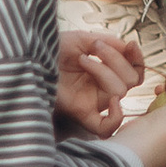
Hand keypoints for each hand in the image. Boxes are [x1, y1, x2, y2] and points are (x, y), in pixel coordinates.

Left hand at [56, 25, 145, 139]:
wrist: (28, 57)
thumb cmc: (50, 50)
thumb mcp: (81, 39)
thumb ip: (108, 43)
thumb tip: (128, 47)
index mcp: (104, 71)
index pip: (134, 71)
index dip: (137, 59)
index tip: (129, 45)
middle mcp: (101, 88)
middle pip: (130, 81)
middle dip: (116, 59)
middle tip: (95, 46)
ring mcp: (92, 101)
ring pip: (119, 92)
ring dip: (105, 70)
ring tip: (83, 58)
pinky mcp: (81, 112)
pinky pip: (105, 127)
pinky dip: (115, 117)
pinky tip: (112, 101)